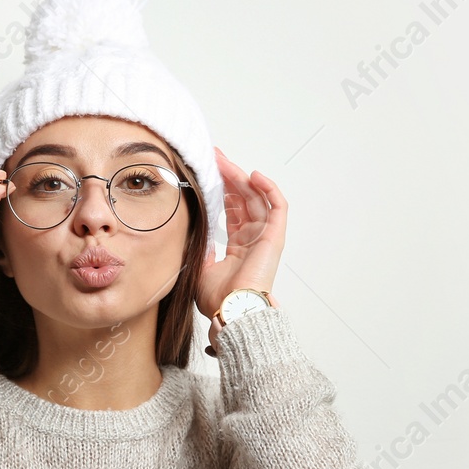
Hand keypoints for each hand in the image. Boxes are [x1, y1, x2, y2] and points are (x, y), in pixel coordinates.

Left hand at [198, 146, 285, 321]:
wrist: (231, 309)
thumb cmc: (217, 298)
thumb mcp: (199, 267)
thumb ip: (199, 246)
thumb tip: (191, 229)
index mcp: (238, 247)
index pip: (231, 211)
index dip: (220, 191)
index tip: (206, 174)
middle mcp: (253, 239)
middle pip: (243, 199)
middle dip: (228, 177)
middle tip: (213, 159)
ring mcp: (264, 237)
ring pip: (256, 198)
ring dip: (241, 177)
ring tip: (224, 162)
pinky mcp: (274, 237)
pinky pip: (277, 206)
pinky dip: (269, 188)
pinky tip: (253, 175)